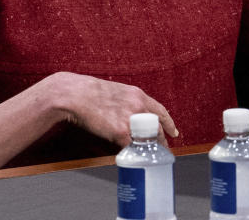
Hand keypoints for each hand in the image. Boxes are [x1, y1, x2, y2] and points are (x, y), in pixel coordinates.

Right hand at [49, 72, 177, 146]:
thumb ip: (126, 102)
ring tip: (148, 157)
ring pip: (148, 140)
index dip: (169, 123)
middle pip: (157, 128)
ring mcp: (131, 119)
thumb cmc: (88, 92)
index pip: (160, 111)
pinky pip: (132, 148)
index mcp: (137, 94)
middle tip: (162, 150)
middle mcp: (138, 106)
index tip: (174, 132)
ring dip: (149, 150)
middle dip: (161, 141)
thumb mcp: (115, 91)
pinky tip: (131, 158)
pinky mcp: (121, 132)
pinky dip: (132, 154)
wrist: (75, 94)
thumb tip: (130, 115)